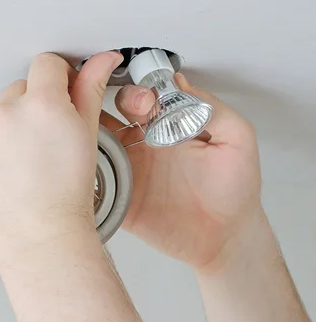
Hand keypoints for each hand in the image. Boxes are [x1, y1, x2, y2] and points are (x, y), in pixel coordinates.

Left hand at [0, 51, 122, 267]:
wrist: (43, 241)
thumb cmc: (69, 198)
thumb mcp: (87, 137)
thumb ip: (90, 90)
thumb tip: (101, 60)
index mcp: (41, 105)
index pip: (46, 65)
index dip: (58, 78)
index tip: (62, 93)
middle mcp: (5, 117)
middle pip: (19, 92)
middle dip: (34, 107)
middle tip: (48, 141)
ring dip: (11, 132)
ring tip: (28, 166)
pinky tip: (10, 177)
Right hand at [102, 74, 261, 270]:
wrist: (226, 237)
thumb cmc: (235, 189)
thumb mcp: (237, 139)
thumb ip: (212, 108)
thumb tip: (180, 84)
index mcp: (167, 125)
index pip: (142, 96)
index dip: (139, 92)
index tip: (146, 100)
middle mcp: (144, 143)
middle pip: (109, 113)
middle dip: (106, 107)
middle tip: (123, 119)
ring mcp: (129, 170)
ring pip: (94, 143)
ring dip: (85, 135)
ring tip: (85, 135)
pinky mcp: (121, 198)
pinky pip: (94, 182)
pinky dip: (83, 173)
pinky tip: (83, 167)